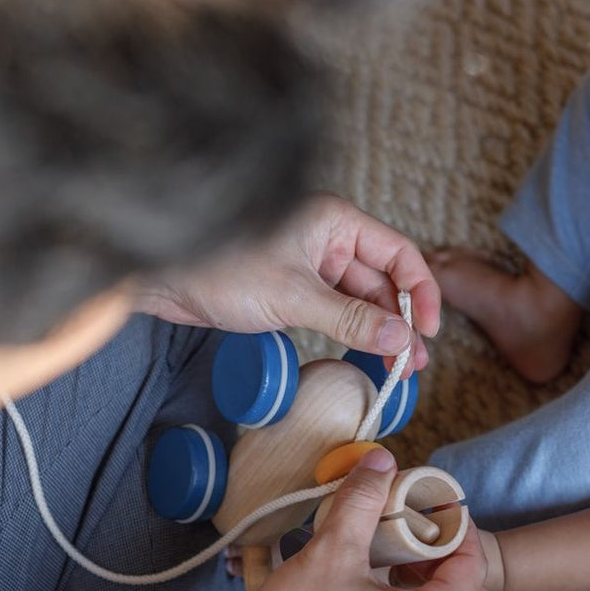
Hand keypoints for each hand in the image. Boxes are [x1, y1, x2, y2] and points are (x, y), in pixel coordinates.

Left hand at [134, 192, 440, 376]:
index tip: (428, 330)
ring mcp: (309, 264)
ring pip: (360, 299)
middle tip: (414, 363)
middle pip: (382, 280)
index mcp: (334, 221)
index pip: (398, 253)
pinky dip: (351, 333)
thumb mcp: (294, 297)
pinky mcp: (291, 288)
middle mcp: (327, 238)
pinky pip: (335, 311)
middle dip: (401, 321)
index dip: (421, 291)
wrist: (160, 279)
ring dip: (378, 332)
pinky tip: (364, 356)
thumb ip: (351, 319)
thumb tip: (401, 340)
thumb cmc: (220, 268)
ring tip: (396, 368)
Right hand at [220, 448, 493, 590]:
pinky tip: (362, 590)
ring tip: (382, 553)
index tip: (429, 499)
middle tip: (410, 526)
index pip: (472, 561)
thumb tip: (380, 464)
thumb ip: (361, 503)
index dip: (455, 522)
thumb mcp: (330, 556)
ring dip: (422, 580)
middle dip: (443, 553)